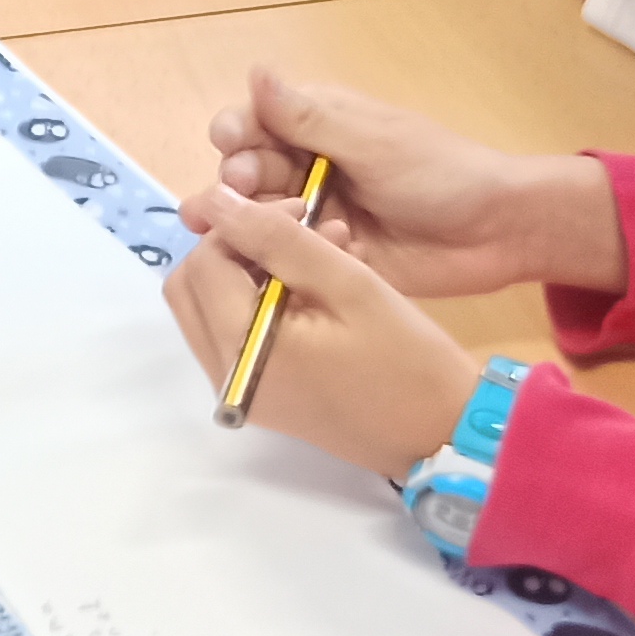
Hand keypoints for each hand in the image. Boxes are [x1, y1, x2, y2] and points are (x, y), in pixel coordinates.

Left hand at [163, 191, 483, 483]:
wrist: (443, 434)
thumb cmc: (406, 358)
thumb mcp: (348, 284)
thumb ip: (277, 239)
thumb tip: (217, 201)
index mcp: (241, 348)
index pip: (205, 261)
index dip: (243, 223)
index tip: (300, 212)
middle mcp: (224, 376)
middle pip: (191, 287)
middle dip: (236, 247)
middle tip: (299, 232)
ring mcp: (237, 391)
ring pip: (208, 308)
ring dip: (248, 272)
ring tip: (318, 257)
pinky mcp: (258, 396)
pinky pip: (234, 334)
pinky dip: (259, 302)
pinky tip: (315, 289)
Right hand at [198, 62, 627, 297]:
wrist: (496, 231)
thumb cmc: (438, 172)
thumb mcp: (370, 142)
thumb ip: (307, 118)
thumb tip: (255, 70)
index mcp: (318, 126)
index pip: (255, 121)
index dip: (236, 131)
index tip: (231, 142)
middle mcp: (309, 167)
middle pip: (248, 171)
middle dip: (238, 178)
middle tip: (246, 188)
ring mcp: (316, 214)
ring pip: (259, 217)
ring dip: (247, 220)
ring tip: (238, 229)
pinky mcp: (329, 256)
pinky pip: (289, 256)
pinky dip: (284, 255)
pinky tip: (295, 257)